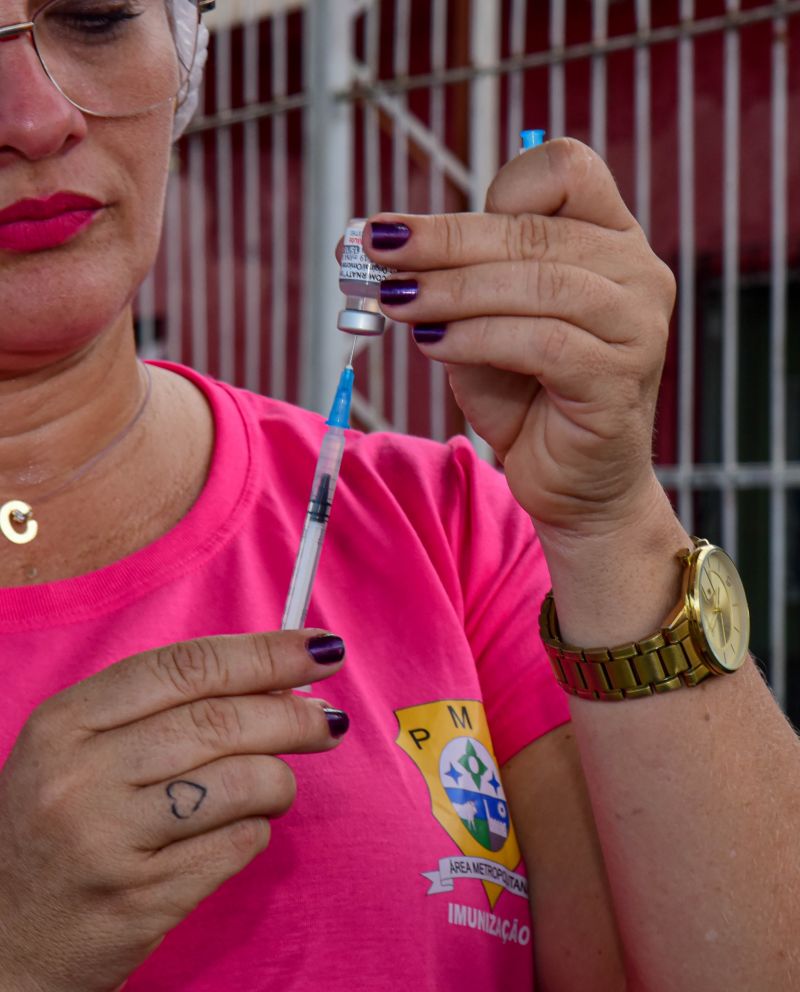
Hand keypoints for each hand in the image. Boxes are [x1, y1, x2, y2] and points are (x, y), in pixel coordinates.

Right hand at [0, 630, 346, 991]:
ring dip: (279, 779)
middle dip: (293, 716)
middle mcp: (81, 776)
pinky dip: (257, 830)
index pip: (185, 668)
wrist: (1, 942)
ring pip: (240, 781)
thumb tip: (275, 684)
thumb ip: (162, 711)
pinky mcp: (141, 900)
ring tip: (277, 786)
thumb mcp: (80, 751)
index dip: (264, 653)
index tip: (319, 648)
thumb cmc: (58, 827)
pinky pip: (237, 844)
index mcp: (65, 722)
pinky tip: (242, 829)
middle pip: (220, 721)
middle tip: (329, 721)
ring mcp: (109, 841)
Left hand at [367, 138, 675, 545]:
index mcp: (609, 240)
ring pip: (538, 282)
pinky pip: (541, 341)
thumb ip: (453, 282)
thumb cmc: (528, 399)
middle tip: (377, 250)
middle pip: (534, 231)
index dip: (492, 191)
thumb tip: (378, 242)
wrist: (572, 484)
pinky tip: (434, 345)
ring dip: (453, 290)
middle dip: (443, 240)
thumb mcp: (482, 324)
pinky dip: (476, 337)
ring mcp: (636, 326)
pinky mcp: (618, 379)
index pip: (565, 171)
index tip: (426, 227)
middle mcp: (636, 272)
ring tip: (397, 302)